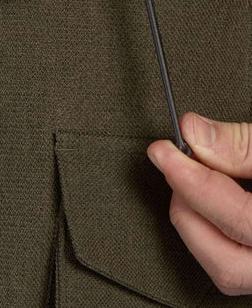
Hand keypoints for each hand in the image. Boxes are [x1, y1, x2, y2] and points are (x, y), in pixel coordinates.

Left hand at [147, 113, 251, 295]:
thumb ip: (240, 144)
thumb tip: (192, 131)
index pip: (234, 216)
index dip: (190, 180)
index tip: (162, 151)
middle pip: (222, 260)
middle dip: (188, 210)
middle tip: (177, 167)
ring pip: (223, 271)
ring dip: (196, 224)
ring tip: (193, 182)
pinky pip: (230, 265)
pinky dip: (209, 233)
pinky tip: (205, 204)